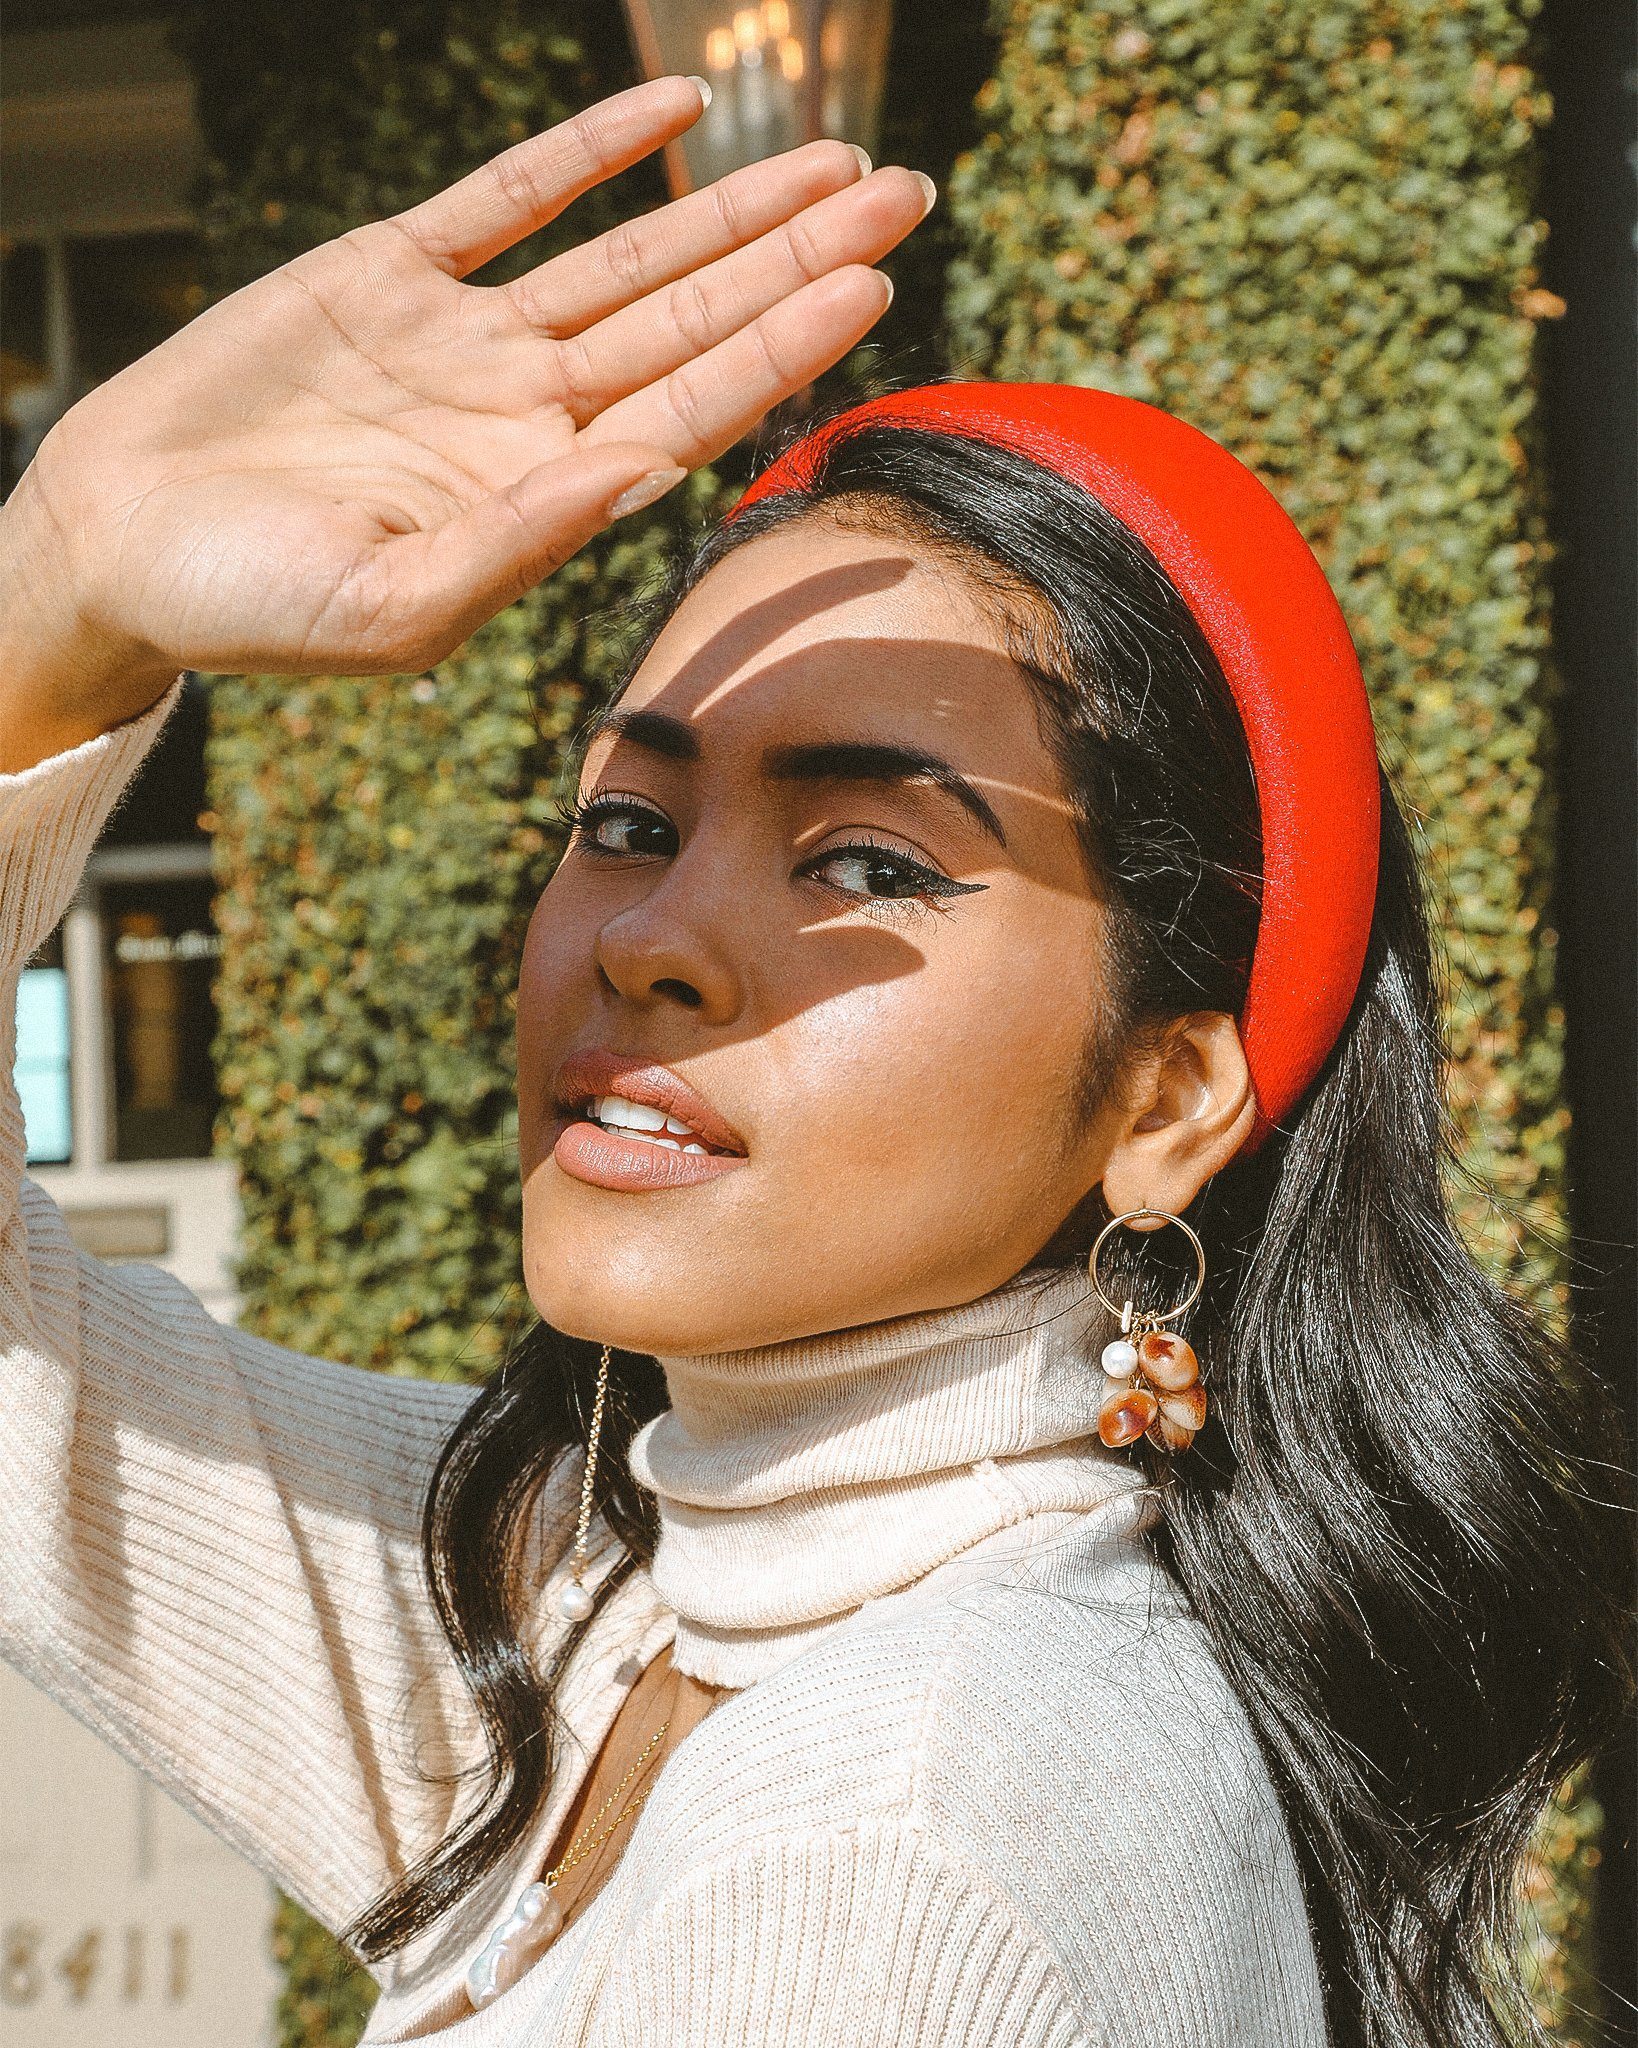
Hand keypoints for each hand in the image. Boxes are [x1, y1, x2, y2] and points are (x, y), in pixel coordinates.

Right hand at [0, 75, 932, 767]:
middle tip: (904, 192)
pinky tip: (669, 110)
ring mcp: (465, 340)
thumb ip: (520, 546)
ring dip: (730, 206)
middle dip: (799, 257)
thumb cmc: (246, 607)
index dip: (785, 345)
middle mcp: (525, 413)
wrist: (118, 547)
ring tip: (834, 158)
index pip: (695, 409)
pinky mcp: (388, 275)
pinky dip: (588, 151)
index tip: (872, 286)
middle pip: (695, 320)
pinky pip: (509, 198)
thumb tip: (645, 473)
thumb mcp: (387, 609)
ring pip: (630, 256)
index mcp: (540, 498)